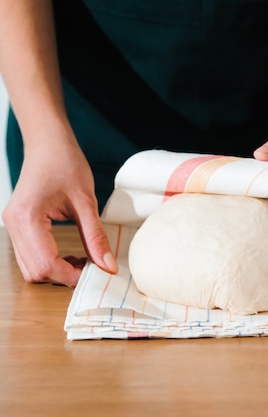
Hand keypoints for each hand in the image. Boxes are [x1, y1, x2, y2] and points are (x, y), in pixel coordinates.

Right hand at [2, 133, 117, 286]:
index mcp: (28, 218)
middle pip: (35, 272)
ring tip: (83, 259)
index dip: (72, 276)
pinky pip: (30, 255)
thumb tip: (107, 267)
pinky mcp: (17, 224)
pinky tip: (70, 252)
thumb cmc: (65, 162)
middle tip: (92, 267)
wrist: (47, 141)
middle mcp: (13, 225)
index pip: (46, 264)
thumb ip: (95, 236)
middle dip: (64, 275)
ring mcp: (12, 226)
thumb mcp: (86, 201)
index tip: (97, 274)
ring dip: (56, 270)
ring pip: (30, 267)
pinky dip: (49, 260)